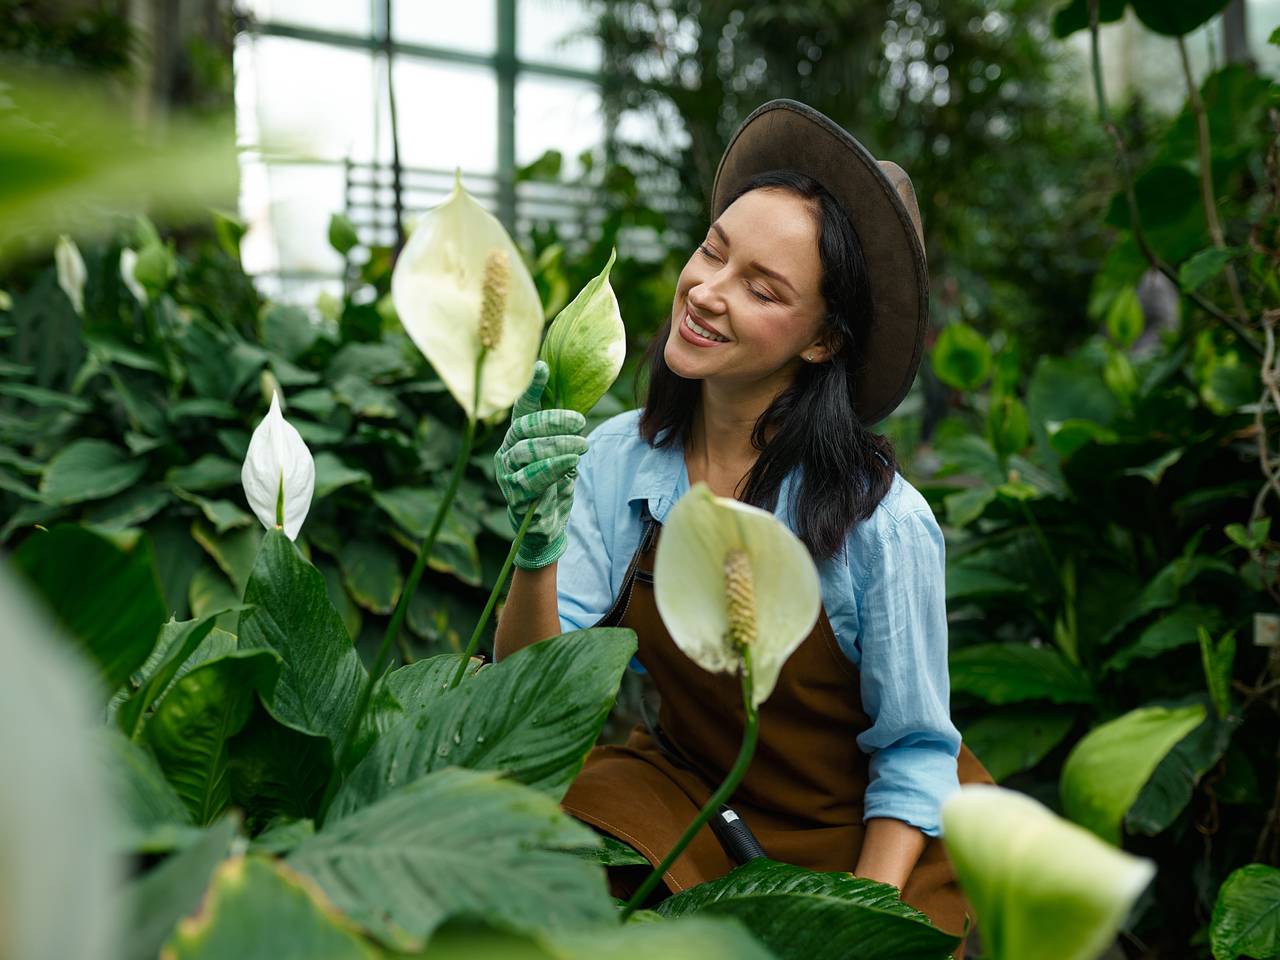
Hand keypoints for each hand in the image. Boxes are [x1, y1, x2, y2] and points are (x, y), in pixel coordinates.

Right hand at [494, 360, 587, 568]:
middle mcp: (507, 451)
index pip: (522, 409)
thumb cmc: (553, 484)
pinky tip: (571, 461)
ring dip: (558, 444)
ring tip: (582, 444)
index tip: (543, 368)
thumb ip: (565, 434)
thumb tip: (580, 410)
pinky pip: (531, 477)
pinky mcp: (514, 494)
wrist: (545, 525)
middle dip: (553, 421)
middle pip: (524, 427)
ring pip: (527, 450)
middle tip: (580, 422)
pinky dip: (554, 466)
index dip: (532, 389)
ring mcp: (507, 473)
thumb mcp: (562, 454)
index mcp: (518, 437)